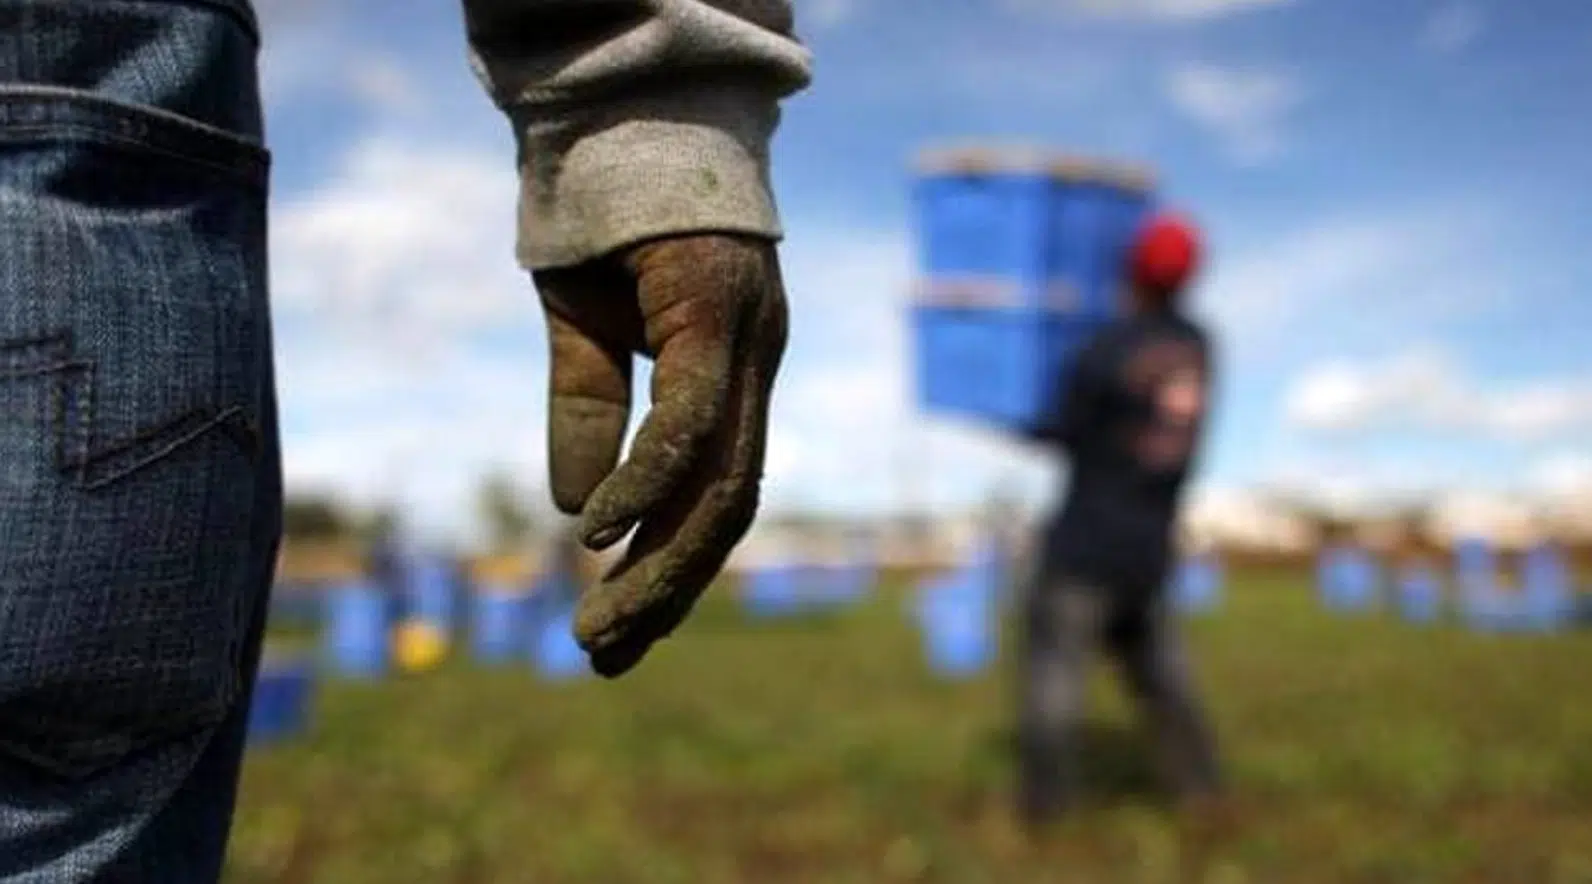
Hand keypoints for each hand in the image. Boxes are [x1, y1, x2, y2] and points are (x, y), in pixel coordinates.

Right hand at [532, 234, 788, 677]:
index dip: (672, 569)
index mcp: (731, 373)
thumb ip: (586, 413)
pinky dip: (648, 481)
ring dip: (662, 565)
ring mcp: (746, 340)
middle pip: (730, 507)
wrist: (618, 109)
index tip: (619, 629)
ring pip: (723, 481)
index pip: (719, 493)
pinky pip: (690, 416)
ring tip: (599, 629)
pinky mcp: (716, 310)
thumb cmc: (604, 216)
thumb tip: (575, 513)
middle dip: (669, 592)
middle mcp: (753, 365)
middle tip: (604, 658)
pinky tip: (599, 532)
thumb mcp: (583, 330)